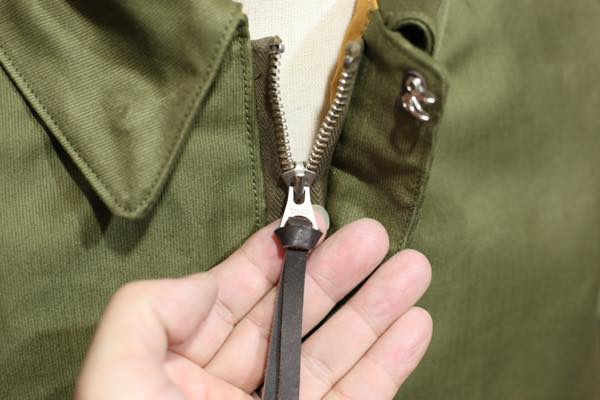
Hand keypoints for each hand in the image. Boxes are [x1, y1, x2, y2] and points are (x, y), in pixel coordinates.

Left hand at [75, 218, 431, 399]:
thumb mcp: (118, 373)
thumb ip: (148, 311)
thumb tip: (205, 282)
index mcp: (182, 365)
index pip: (235, 294)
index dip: (274, 256)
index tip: (310, 222)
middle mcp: (234, 386)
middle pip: (294, 315)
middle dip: (337, 273)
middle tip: (375, 235)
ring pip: (335, 352)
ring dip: (376, 310)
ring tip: (414, 268)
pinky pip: (359, 397)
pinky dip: (390, 363)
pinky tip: (415, 326)